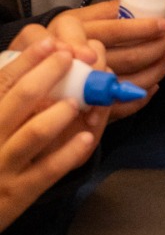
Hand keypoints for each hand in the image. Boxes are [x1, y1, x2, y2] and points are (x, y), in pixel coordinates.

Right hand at [0, 34, 105, 229]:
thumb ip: (7, 104)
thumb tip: (41, 69)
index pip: (2, 82)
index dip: (27, 60)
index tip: (49, 41)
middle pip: (20, 99)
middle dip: (49, 75)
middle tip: (72, 57)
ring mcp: (3, 167)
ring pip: (34, 133)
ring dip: (62, 112)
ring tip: (80, 100)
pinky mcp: (19, 193)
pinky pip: (47, 170)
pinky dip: (69, 152)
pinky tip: (87, 138)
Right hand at [51, 1, 164, 118]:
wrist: (25, 65)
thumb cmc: (60, 37)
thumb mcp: (77, 17)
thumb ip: (106, 11)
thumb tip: (138, 4)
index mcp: (70, 28)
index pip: (112, 30)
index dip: (140, 29)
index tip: (163, 25)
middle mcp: (73, 55)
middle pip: (124, 57)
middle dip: (154, 50)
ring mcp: (76, 84)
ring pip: (126, 82)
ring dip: (153, 72)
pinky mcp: (79, 105)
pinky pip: (115, 108)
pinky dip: (137, 99)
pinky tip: (153, 87)